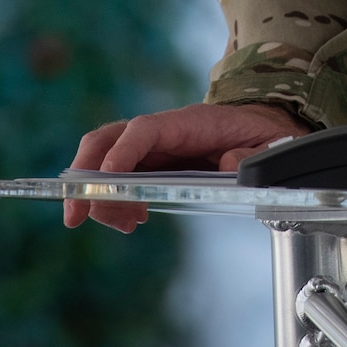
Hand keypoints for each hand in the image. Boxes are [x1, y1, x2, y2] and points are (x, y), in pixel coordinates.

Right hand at [63, 101, 311, 231]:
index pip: (144, 130)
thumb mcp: (271, 145)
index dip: (120, 154)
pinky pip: (122, 175)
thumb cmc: (265, 134)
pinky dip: (116, 199)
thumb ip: (253, 155)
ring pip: (108, 160)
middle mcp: (165, 130)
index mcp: (191, 121)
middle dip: (85, 174)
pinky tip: (132, 220)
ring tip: (124, 224)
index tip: (106, 184)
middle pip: (109, 139)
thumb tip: (228, 164)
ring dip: (101, 195)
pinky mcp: (155, 162)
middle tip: (75, 215)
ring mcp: (157, 145)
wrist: (266, 127)